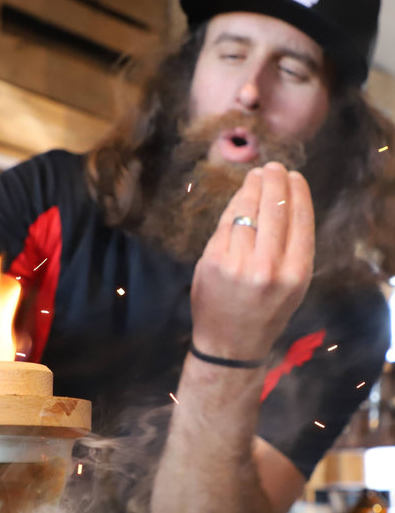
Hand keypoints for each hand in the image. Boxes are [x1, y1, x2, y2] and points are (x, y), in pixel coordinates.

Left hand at [191, 162, 313, 360]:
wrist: (230, 344)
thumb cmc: (266, 313)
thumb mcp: (293, 286)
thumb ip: (292, 248)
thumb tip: (286, 201)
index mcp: (296, 274)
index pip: (299, 219)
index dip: (297, 192)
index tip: (295, 177)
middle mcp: (269, 267)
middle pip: (274, 209)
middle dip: (274, 182)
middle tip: (273, 168)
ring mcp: (238, 263)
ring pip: (247, 211)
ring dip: (252, 188)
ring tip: (256, 176)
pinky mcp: (212, 261)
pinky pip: (226, 223)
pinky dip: (233, 206)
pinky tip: (239, 197)